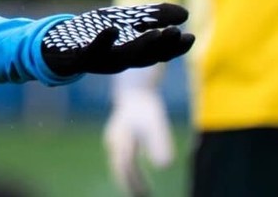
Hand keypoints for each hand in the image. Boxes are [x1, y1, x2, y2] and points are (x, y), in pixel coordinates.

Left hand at [40, 4, 193, 76]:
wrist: (57, 44)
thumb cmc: (97, 32)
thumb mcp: (127, 20)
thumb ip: (155, 16)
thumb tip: (186, 14)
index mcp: (133, 53)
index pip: (159, 54)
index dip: (175, 48)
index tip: (190, 37)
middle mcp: (120, 61)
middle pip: (146, 57)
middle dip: (162, 46)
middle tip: (177, 33)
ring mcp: (100, 60)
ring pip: (124, 58)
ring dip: (141, 46)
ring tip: (155, 32)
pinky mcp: (80, 57)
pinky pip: (92, 51)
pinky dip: (103, 41)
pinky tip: (112, 30)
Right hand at [103, 71, 174, 196]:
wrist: (134, 90)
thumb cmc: (147, 108)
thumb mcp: (157, 124)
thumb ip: (159, 144)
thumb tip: (164, 166)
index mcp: (122, 140)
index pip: (126, 167)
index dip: (134, 182)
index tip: (144, 194)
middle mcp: (114, 142)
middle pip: (119, 168)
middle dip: (129, 184)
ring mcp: (113, 140)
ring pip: (118, 164)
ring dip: (127, 178)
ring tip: (140, 191)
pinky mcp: (117, 138)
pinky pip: (120, 158)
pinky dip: (127, 170)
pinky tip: (137, 174)